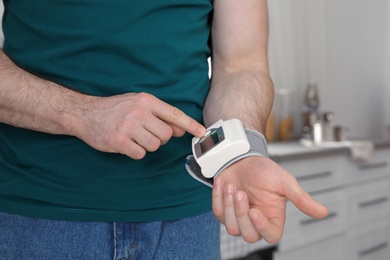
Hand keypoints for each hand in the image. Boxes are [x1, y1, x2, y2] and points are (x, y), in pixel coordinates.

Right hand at [76, 92, 205, 158]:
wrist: (86, 113)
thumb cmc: (115, 109)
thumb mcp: (138, 104)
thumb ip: (160, 115)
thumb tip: (181, 130)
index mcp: (146, 101)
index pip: (174, 114)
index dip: (190, 125)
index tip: (202, 132)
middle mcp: (139, 112)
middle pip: (166, 135)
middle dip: (160, 138)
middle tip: (146, 133)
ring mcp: (128, 127)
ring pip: (155, 146)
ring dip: (147, 145)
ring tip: (134, 137)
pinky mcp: (119, 141)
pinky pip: (140, 154)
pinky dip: (136, 152)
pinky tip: (126, 143)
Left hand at [212, 156, 327, 242]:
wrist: (242, 158)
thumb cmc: (265, 170)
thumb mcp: (285, 182)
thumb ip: (301, 199)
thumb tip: (323, 213)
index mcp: (273, 217)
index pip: (271, 235)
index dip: (261, 227)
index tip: (254, 211)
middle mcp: (256, 221)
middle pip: (248, 236)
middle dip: (241, 214)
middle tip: (240, 192)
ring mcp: (239, 218)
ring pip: (231, 229)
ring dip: (228, 206)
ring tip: (232, 186)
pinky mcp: (224, 211)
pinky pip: (218, 214)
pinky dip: (218, 198)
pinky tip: (223, 183)